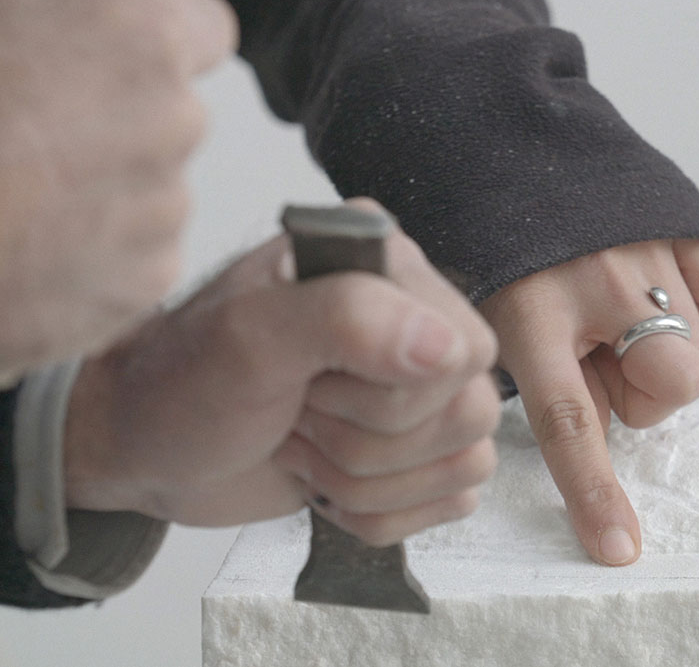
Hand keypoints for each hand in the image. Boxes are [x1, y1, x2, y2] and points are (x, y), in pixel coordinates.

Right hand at [0, 0, 236, 373]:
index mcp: (139, 43)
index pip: (207, 26)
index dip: (165, 32)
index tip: (126, 46)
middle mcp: (174, 125)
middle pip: (175, 112)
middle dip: (123, 116)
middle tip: (38, 126)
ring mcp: (164, 211)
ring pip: (155, 187)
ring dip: (108, 189)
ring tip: (24, 193)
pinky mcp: (146, 283)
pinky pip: (137, 255)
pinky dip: (98, 255)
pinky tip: (31, 244)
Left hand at [63, 202, 499, 545]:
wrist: (146, 447)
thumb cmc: (181, 384)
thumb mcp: (248, 337)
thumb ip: (347, 318)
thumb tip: (445, 347)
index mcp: (391, 266)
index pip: (465, 349)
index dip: (391, 392)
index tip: (311, 383)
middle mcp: (417, 317)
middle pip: (471, 411)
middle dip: (367, 440)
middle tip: (298, 412)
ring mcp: (422, 387)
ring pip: (467, 461)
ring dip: (367, 480)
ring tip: (303, 442)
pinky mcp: (417, 449)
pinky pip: (453, 501)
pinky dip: (379, 512)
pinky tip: (323, 479)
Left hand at [480, 239, 698, 564]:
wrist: (507, 138)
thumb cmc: (493, 240)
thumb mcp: (495, 312)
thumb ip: (555, 373)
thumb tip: (621, 418)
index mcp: (529, 312)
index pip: (569, 421)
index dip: (595, 490)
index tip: (620, 548)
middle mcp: (595, 283)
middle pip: (671, 383)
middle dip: (646, 394)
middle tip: (609, 362)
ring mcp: (647, 247)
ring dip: (669, 351)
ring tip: (627, 316)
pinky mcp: (684, 219)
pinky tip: (666, 293)